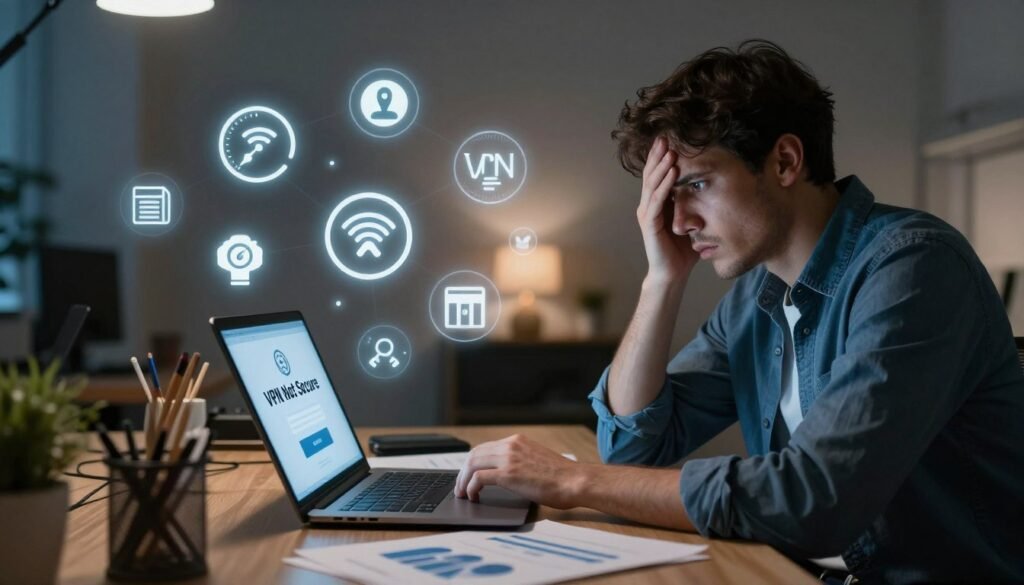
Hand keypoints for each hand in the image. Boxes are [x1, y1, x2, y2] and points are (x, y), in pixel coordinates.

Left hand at [454, 434, 582, 508]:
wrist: (574, 481)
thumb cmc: (562, 477)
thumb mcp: (536, 460)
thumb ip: (519, 461)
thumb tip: (504, 474)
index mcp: (517, 440)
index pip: (485, 448)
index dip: (473, 463)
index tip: (468, 475)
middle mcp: (511, 444)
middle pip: (474, 454)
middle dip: (463, 471)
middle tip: (460, 487)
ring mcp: (508, 457)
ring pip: (472, 464)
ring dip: (463, 480)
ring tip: (463, 494)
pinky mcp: (508, 473)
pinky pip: (478, 478)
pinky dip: (471, 487)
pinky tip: (473, 497)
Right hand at [637, 137, 699, 283]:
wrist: (672, 274)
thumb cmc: (683, 249)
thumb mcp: (691, 220)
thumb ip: (695, 204)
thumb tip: (712, 185)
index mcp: (656, 203)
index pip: (657, 175)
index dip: (660, 157)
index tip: (669, 138)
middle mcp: (648, 206)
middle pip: (651, 175)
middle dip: (658, 155)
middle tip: (665, 136)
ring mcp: (647, 214)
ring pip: (652, 184)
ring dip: (661, 166)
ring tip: (671, 150)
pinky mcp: (649, 225)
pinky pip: (656, 201)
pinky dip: (664, 185)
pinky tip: (673, 172)